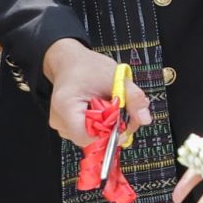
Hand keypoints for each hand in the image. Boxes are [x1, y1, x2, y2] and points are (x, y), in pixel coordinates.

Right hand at [42, 38, 152, 152]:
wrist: (70, 62)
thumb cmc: (89, 67)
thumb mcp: (116, 78)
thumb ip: (132, 98)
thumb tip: (144, 119)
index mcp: (66, 106)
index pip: (88, 137)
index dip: (109, 134)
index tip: (122, 122)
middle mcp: (58, 119)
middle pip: (90, 140)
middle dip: (111, 130)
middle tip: (120, 111)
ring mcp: (60, 124)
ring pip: (90, 138)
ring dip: (105, 127)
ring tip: (108, 107)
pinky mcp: (65, 125)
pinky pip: (86, 133)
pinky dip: (98, 125)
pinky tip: (101, 111)